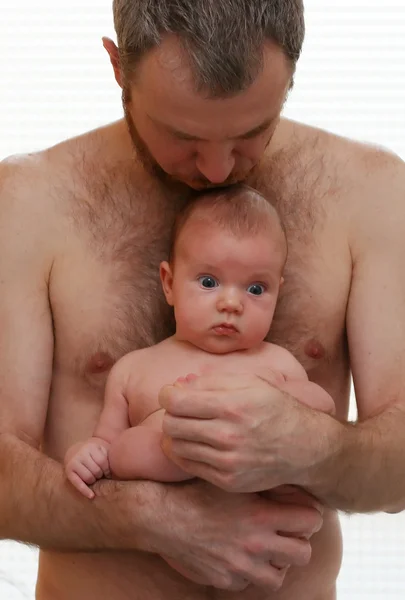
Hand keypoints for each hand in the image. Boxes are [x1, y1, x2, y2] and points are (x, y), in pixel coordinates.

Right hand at [64, 438, 110, 498]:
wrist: (74, 451)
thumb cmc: (93, 453)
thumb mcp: (102, 449)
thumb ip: (111, 454)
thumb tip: (122, 467)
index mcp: (92, 446)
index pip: (103, 462)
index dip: (107, 470)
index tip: (108, 473)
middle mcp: (81, 453)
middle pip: (96, 471)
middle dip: (100, 476)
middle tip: (100, 475)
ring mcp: (74, 462)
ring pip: (89, 478)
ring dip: (93, 481)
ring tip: (94, 478)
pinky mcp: (68, 471)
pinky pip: (77, 483)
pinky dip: (85, 491)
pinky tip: (91, 496)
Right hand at [151, 480, 322, 591]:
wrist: (162, 517)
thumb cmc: (196, 491)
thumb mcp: (231, 480)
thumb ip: (259, 483)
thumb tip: (286, 477)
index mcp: (260, 516)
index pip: (311, 521)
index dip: (309, 515)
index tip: (301, 512)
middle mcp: (255, 544)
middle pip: (303, 554)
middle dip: (299, 542)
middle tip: (287, 533)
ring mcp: (241, 567)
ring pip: (278, 577)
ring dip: (275, 563)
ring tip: (265, 549)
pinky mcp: (225, 580)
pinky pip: (248, 584)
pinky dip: (247, 573)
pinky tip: (238, 555)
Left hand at [159, 373, 329, 492]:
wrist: (305, 447)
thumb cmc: (276, 408)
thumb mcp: (251, 382)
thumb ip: (212, 380)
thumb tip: (179, 384)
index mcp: (233, 406)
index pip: (177, 402)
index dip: (167, 394)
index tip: (172, 393)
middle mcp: (228, 436)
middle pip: (172, 424)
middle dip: (171, 413)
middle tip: (181, 409)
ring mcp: (227, 462)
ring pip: (176, 446)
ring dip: (175, 433)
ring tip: (188, 426)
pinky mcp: (227, 481)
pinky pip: (188, 465)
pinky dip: (184, 452)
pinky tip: (194, 442)